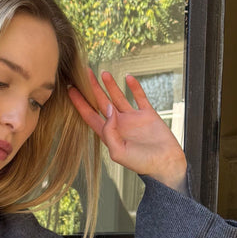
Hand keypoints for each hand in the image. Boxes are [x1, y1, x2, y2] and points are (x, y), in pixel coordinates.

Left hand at [69, 68, 187, 191]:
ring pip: (118, 97)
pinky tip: (128, 77)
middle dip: (93, 89)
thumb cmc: (141, 163)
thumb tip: (108, 109)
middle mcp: (119, 124)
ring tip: (103, 73)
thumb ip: (109, 132)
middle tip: (85, 73)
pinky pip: (139, 97)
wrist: (165, 164)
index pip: (90, 115)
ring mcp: (133, 118)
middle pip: (102, 102)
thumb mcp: (118, 152)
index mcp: (109, 135)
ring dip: (111, 85)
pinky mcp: (148, 114)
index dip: (80, 103)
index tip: (70, 89)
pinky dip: (134, 87)